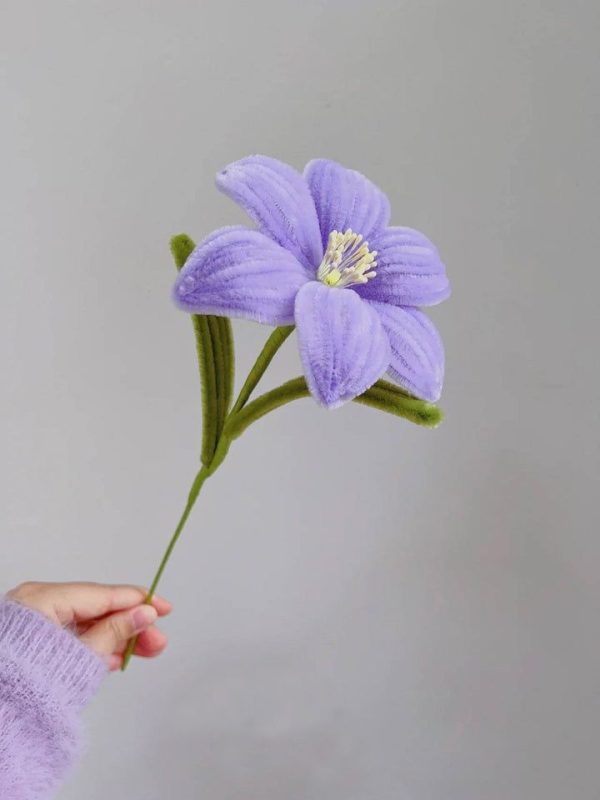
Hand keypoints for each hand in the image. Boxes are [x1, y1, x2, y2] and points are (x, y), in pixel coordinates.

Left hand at [6, 581, 171, 670]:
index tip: (162, 608)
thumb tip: (146, 613)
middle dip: (130, 625)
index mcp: (44, 599)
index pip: (103, 594)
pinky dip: (94, 644)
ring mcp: (34, 620)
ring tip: (144, 652)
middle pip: (96, 608)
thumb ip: (116, 631)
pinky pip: (71, 633)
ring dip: (116, 636)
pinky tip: (117, 656)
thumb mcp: (82, 657)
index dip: (137, 601)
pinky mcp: (34, 638)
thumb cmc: (30, 686)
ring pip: (86, 622)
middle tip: (157, 641)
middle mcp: (37, 602)